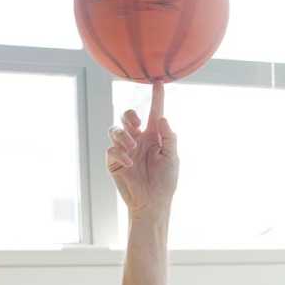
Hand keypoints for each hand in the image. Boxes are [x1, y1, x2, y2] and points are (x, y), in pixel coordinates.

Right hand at [106, 83, 179, 219]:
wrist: (152, 202)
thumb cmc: (165, 181)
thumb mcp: (172, 158)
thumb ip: (169, 138)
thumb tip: (162, 118)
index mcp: (154, 136)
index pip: (154, 112)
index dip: (156, 97)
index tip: (158, 81)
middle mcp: (138, 139)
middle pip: (127, 116)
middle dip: (129, 115)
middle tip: (136, 126)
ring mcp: (125, 149)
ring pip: (115, 129)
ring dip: (123, 136)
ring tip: (132, 149)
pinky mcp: (114, 161)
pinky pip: (111, 149)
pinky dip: (119, 152)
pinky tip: (128, 162)